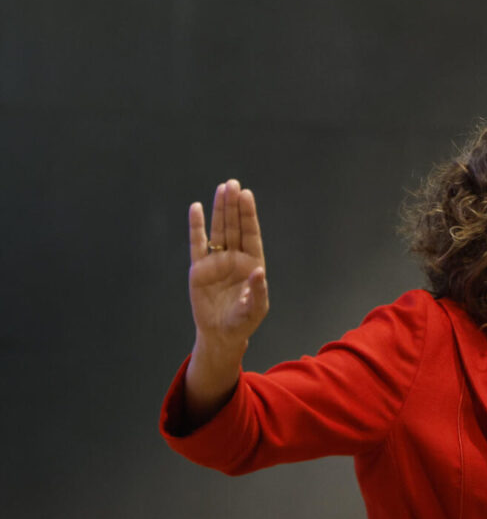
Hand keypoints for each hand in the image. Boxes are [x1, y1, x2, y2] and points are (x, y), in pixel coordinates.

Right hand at [188, 179, 268, 351]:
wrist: (221, 334)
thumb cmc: (243, 321)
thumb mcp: (256, 308)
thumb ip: (258, 290)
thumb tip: (259, 271)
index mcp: (252, 262)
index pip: (250, 233)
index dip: (248, 215)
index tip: (246, 195)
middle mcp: (235, 257)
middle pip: (234, 226)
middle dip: (234, 205)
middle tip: (232, 184)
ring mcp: (216, 261)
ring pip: (218, 230)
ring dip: (219, 210)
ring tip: (222, 188)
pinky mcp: (199, 268)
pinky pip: (197, 244)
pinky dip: (196, 226)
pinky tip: (196, 208)